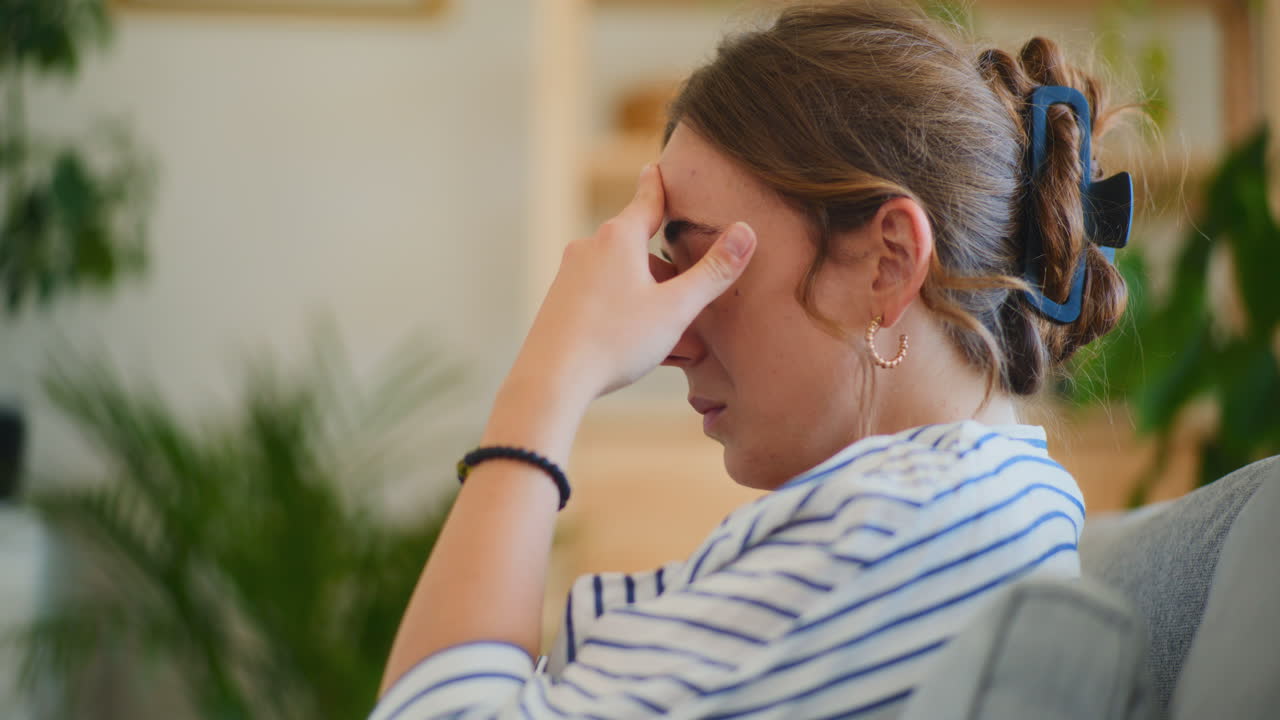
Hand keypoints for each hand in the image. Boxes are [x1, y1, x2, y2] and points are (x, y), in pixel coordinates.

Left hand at [505, 164, 756, 406]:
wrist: (551, 380)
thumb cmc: (615, 341)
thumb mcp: (675, 308)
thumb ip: (712, 272)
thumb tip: (746, 233)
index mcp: (619, 238)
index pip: (647, 201)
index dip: (657, 185)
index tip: (655, 168)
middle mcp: (590, 248)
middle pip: (637, 246)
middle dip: (664, 269)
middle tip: (688, 295)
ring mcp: (570, 275)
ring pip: (621, 277)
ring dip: (647, 297)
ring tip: (671, 337)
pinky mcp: (559, 302)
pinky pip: (602, 298)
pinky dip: (624, 312)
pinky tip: (635, 344)